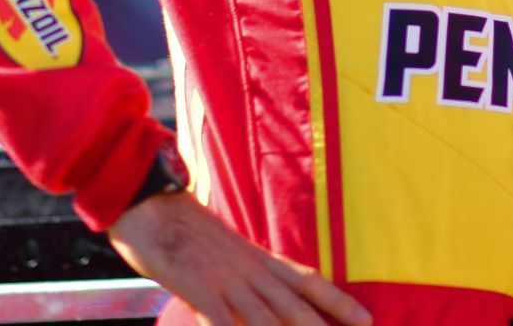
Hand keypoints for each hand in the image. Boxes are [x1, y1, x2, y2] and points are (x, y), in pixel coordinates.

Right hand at [107, 192, 371, 325]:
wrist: (147, 199)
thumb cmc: (177, 225)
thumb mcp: (219, 248)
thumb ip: (238, 275)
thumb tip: (248, 301)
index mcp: (256, 257)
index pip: (307, 281)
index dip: (338, 302)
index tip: (366, 320)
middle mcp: (249, 269)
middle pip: (295, 307)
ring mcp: (225, 279)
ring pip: (266, 320)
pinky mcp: (198, 286)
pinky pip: (222, 322)